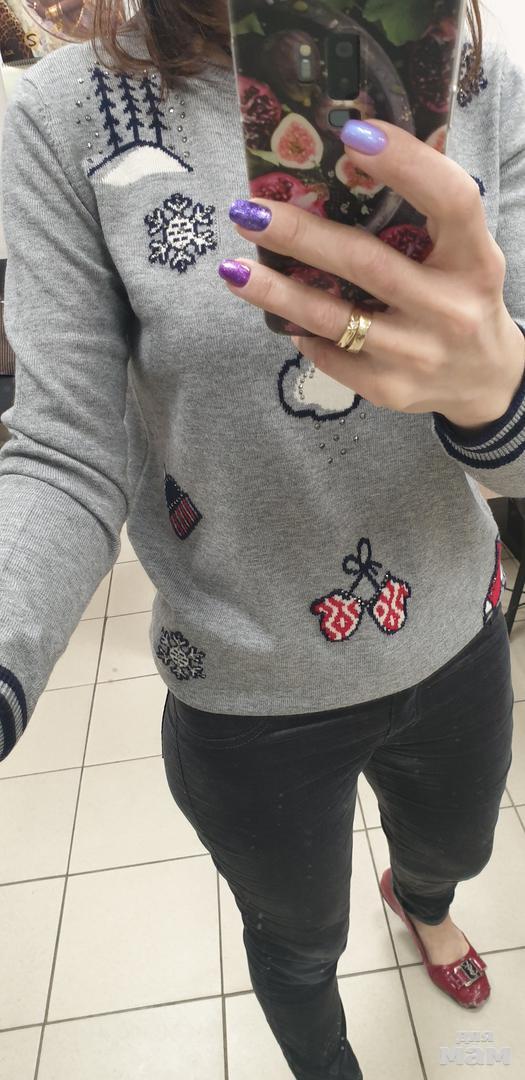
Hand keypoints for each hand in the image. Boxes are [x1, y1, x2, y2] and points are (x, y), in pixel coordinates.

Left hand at [220, 119, 524, 429]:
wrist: (487, 380)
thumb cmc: (462, 298)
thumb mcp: (464, 254)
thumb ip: (424, 219)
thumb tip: (343, 166)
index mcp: (475, 259)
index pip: (451, 200)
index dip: (406, 163)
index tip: (352, 133)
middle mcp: (451, 308)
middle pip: (366, 262)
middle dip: (300, 234)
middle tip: (249, 211)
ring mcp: (420, 353)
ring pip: (333, 318)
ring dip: (276, 292)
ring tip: (233, 269)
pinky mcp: (392, 388)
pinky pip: (331, 355)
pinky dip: (302, 332)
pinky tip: (280, 315)